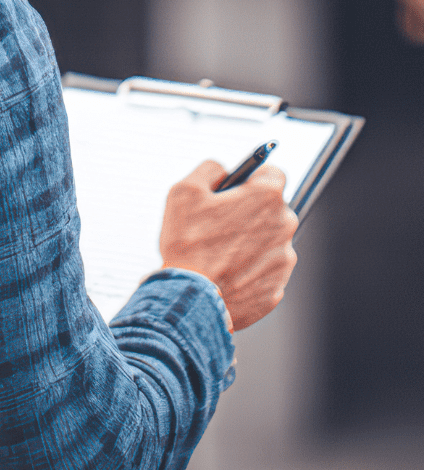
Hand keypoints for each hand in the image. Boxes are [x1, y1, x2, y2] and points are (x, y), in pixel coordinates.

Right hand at [158, 159, 298, 331]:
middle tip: (220, 222)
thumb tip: (222, 170)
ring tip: (219, 253)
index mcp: (266, 197)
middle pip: (271, 209)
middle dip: (249, 212)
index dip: (252, 177)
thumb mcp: (185, 190)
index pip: (273, 173)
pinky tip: (226, 273)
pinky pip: (265, 271)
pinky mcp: (277, 288)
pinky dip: (249, 270)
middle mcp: (284, 226)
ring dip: (250, 242)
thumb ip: (209, 169)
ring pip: (269, 241)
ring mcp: (283, 260)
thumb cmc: (188, 246)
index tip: (239, 186)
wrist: (191, 300)